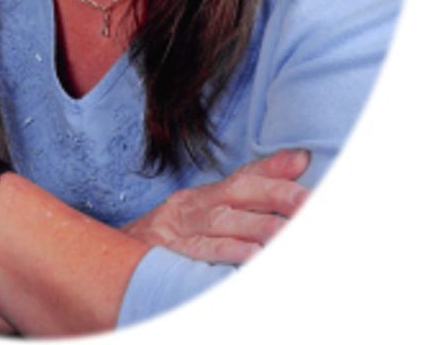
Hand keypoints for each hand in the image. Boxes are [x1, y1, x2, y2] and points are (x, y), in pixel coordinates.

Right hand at [123, 149, 310, 263]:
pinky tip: (251, 258)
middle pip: (237, 194)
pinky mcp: (168, 254)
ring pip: (223, 223)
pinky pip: (201, 253)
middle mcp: (192, 206)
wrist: (114, 257)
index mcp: (204, 195)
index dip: (273, 171)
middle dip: (275, 196)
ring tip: (287, 232)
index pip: (243, 177)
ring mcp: (179, 229)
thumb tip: (297, 163)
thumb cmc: (173, 238)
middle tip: (308, 203)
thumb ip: (250, 195)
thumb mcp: (205, 213)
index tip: (304, 165)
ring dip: (257, 226)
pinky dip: (227, 253)